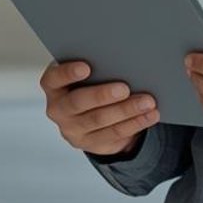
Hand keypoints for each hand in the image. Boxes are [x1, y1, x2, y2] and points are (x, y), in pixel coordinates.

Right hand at [40, 60, 160, 156]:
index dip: (67, 73)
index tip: (86, 67)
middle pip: (78, 102)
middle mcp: (58, 109)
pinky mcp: (89, 143)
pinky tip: (150, 115)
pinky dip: (135, 123)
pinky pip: (114, 134)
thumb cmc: (91, 82)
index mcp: (53, 86)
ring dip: (126, 110)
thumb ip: (96, 67)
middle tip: (125, 88)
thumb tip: (123, 59)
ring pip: (99, 120)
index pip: (54, 79)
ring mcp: (72, 129)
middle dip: (102, 95)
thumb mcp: (88, 74)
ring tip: (147, 102)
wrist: (93, 113)